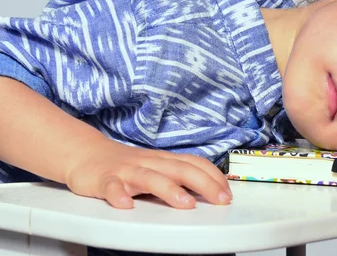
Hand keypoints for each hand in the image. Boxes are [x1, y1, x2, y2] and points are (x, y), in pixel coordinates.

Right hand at [63, 139, 231, 208]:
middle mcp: (149, 163)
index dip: (214, 176)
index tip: (228, 193)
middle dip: (204, 184)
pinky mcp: (104, 180)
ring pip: (150, 178)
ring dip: (169, 190)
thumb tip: (210, 189)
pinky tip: (126, 205)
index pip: (195, 163)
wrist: (86, 154)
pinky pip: (112, 187)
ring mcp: (127, 171)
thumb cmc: (127, 165)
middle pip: (180, 170)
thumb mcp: (157, 167)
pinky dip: (118, 195)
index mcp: (164, 160)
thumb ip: (179, 176)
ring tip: (185, 203)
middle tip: (221, 200)